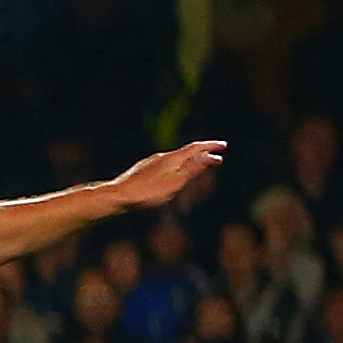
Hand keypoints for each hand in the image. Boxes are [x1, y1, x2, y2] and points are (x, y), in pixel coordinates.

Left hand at [109, 141, 224, 213]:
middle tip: (217, 156)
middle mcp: (161, 157)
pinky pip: (165, 164)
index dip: (210, 146)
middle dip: (203, 154)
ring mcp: (151, 162)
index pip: (195, 148)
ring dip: (190, 160)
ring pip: (175, 158)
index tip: (224, 146)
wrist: (118, 196)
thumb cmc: (147, 193)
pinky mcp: (143, 170)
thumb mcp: (175, 183)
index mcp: (172, 159)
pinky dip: (177, 165)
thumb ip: (192, 169)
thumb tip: (208, 155)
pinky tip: (173, 172)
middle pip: (186, 152)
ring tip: (198, 164)